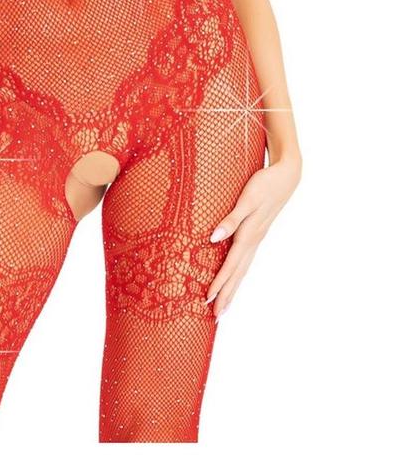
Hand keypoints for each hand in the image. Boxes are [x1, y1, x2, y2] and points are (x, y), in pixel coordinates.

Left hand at [205, 155, 301, 319]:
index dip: (219, 283)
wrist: (286, 176)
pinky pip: (246, 259)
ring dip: (233, 288)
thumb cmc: (264, 184)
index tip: (208, 300)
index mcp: (249, 235)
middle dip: (226, 295)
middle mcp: (253, 241)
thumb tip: (214, 237)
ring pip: (243, 269)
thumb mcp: (247, 199)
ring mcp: (257, 239)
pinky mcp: (258, 233)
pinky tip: (235, 277)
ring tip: (224, 306)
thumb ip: (231, 219)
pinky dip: (238, 273)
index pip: (230, 265)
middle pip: (237, 274)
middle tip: (216, 317)